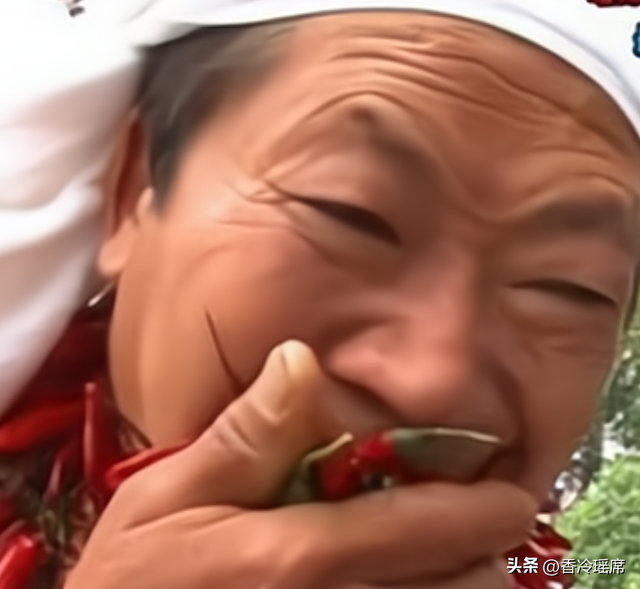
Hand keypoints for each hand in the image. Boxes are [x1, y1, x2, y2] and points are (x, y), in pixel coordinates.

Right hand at [64, 342, 534, 588]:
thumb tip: (301, 360)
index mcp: (299, 557)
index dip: (482, 512)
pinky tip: (419, 586)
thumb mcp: (169, 496)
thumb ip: (244, 436)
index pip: (421, 528)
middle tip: (480, 531)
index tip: (510, 497)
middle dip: (482, 558)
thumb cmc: (135, 579)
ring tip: (462, 565)